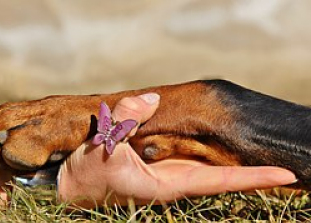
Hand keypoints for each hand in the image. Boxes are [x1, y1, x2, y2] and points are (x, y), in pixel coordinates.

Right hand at [57, 94, 296, 207]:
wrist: (73, 183)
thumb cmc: (88, 174)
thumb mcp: (104, 148)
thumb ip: (126, 121)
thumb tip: (150, 98)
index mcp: (168, 185)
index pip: (220, 181)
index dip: (253, 178)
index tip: (286, 176)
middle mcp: (175, 179)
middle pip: (223, 174)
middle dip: (254, 170)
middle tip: (286, 163)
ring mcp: (169, 170)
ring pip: (208, 161)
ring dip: (237, 158)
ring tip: (264, 155)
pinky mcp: (158, 161)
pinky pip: (189, 151)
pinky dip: (208, 145)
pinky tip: (218, 140)